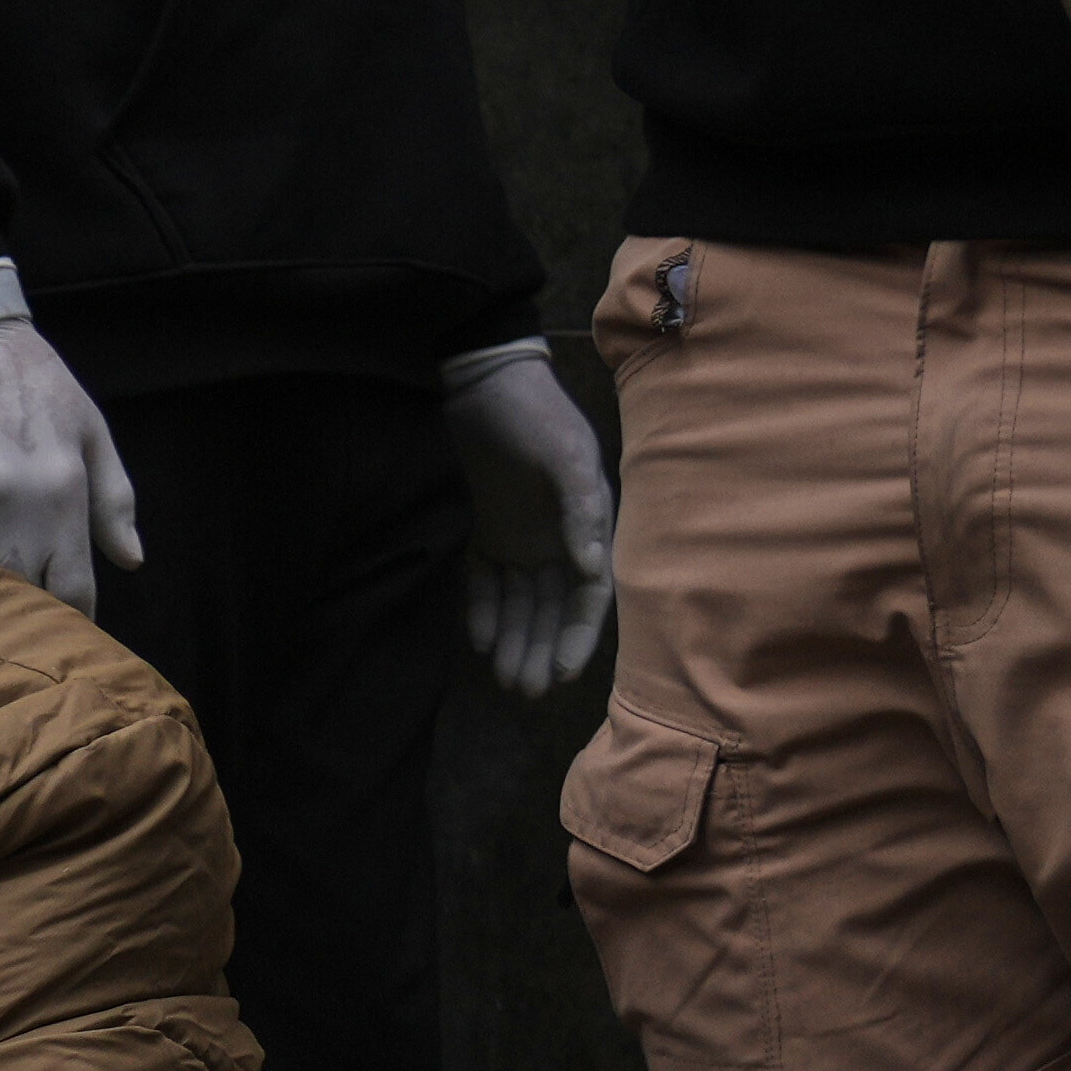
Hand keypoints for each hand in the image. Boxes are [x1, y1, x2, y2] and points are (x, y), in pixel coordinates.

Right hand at [0, 306, 142, 614]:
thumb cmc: (31, 380)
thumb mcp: (90, 430)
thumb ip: (114, 499)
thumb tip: (131, 561)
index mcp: (64, 494)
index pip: (74, 591)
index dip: (73, 620)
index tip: (68, 632)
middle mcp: (18, 513)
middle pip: (27, 603)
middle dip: (30, 620)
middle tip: (27, 633)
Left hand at [439, 335, 616, 691]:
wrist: (485, 380)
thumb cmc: (534, 413)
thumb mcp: (566, 454)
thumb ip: (581, 508)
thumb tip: (590, 566)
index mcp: (587, 524)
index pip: (588, 595)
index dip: (579, 636)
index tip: (563, 672)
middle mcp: (558, 537)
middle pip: (553, 608)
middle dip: (543, 650)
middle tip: (526, 690)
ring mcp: (522, 535)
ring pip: (521, 602)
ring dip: (516, 640)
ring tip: (505, 679)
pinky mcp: (487, 528)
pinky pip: (487, 581)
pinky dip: (485, 610)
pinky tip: (480, 640)